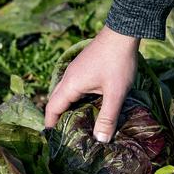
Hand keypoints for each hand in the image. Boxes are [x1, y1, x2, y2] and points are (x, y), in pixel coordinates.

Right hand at [44, 25, 139, 141]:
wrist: (122, 32)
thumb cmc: (117, 63)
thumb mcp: (115, 93)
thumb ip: (108, 117)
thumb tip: (101, 141)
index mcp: (70, 85)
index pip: (52, 109)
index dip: (51, 125)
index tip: (53, 140)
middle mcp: (67, 78)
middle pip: (55, 101)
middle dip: (57, 118)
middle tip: (64, 135)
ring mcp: (74, 71)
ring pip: (64, 93)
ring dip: (66, 108)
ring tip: (74, 123)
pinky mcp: (82, 67)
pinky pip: (72, 86)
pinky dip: (74, 99)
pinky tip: (86, 105)